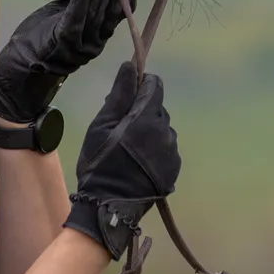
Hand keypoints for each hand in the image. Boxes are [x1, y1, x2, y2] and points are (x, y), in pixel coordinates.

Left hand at [0, 0, 152, 122]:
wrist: (22, 61)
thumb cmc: (47, 33)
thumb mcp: (74, 15)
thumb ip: (91, 2)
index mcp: (101, 34)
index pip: (124, 9)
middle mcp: (96, 41)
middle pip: (115, 9)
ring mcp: (81, 44)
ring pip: (96, 12)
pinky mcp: (63, 42)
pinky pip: (75, 19)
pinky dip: (81, 0)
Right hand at [63, 62, 181, 258]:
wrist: (108, 207)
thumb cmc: (100, 163)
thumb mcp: (102, 125)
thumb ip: (119, 94)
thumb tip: (130, 66)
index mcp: (147, 117)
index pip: (154, 86)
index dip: (141, 86)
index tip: (128, 97)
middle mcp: (165, 131)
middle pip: (158, 109)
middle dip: (142, 112)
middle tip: (121, 128)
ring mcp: (172, 152)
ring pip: (162, 130)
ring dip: (149, 132)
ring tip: (129, 149)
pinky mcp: (173, 169)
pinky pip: (166, 149)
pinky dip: (155, 150)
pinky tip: (138, 163)